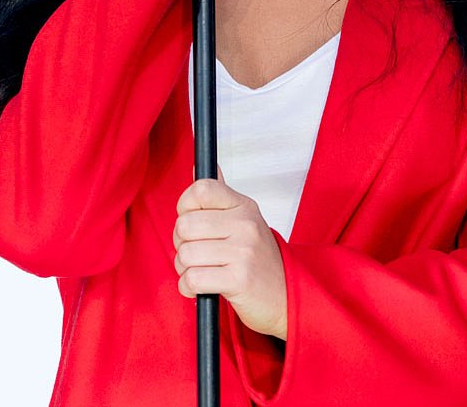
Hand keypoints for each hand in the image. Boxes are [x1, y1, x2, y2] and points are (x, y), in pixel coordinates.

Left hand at [173, 168, 287, 340]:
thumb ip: (219, 196)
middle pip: (185, 224)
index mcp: (244, 206)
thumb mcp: (244, 221)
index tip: (191, 220)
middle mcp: (245, 224)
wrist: (285, 298)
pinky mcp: (239, 279)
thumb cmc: (258, 261)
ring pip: (185, 254)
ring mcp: (244, 251)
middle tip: (195, 253)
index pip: (201, 189)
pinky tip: (202, 288)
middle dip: (181, 243)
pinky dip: (189, 288)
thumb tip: (199, 168)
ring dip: (184, 269)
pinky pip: (192, 279)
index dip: (185, 206)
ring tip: (201, 271)